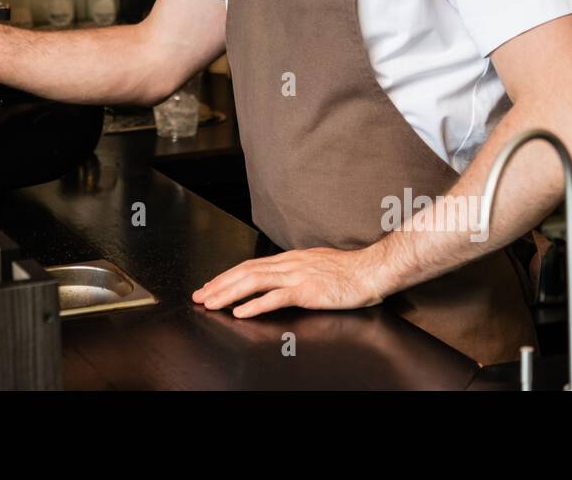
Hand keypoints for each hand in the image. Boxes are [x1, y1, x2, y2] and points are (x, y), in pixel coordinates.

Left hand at [191, 246, 387, 318]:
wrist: (371, 270)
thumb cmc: (349, 271)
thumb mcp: (317, 265)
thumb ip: (297, 271)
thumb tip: (280, 279)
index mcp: (290, 259)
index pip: (250, 265)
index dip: (227, 275)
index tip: (211, 285)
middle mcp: (289, 264)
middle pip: (245, 272)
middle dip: (219, 284)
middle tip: (200, 296)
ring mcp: (297, 275)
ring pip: (253, 282)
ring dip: (229, 293)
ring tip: (211, 303)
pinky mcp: (307, 290)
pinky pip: (275, 297)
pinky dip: (255, 305)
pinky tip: (241, 312)